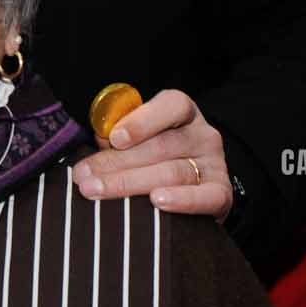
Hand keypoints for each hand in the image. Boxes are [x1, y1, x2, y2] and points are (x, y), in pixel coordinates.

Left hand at [70, 88, 231, 221]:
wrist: (194, 189)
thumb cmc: (152, 158)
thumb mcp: (136, 140)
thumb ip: (117, 137)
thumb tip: (98, 140)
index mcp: (182, 112)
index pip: (171, 105)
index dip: (141, 121)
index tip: (114, 139)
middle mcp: (202, 135)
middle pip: (161, 145)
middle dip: (117, 162)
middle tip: (84, 176)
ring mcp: (214, 164)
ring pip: (173, 171)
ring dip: (131, 183)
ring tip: (99, 191)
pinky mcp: (221, 193)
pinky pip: (206, 197)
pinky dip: (182, 199)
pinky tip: (158, 201)